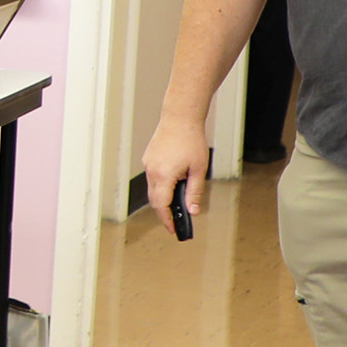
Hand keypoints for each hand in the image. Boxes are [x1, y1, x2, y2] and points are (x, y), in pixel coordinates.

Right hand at [139, 111, 208, 234]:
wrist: (179, 117)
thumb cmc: (190, 140)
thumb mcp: (199, 169)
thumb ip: (195, 192)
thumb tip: (193, 210)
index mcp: (164, 175)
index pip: (162, 205)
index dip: (167, 219)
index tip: (172, 229)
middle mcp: (152, 171)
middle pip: (155, 200)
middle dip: (164, 212)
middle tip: (176, 221)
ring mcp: (148, 164)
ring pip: (152, 189)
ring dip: (163, 198)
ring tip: (177, 202)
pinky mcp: (148, 158)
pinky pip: (152, 178)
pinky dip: (161, 186)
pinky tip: (173, 184)